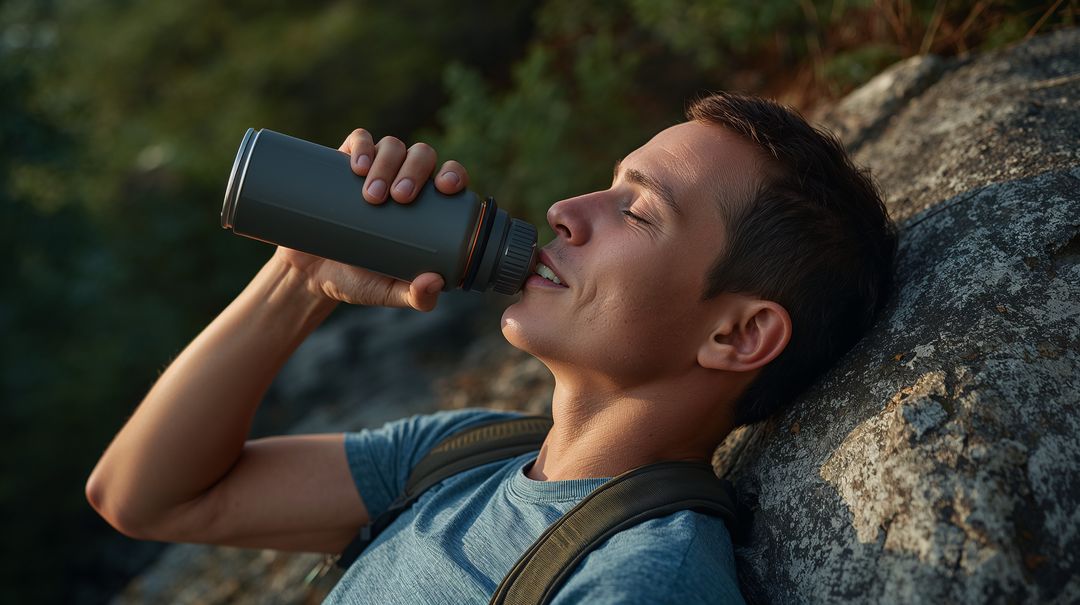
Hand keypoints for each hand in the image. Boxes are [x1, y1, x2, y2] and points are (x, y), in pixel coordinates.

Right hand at [273, 129, 470, 311]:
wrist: (311, 273)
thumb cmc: (362, 280)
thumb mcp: (390, 292)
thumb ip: (415, 297)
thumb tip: (434, 283)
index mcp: (429, 205)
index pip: (450, 178)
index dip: (454, 174)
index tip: (445, 188)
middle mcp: (405, 179)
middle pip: (422, 156)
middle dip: (415, 170)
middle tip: (399, 198)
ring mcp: (376, 168)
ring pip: (392, 146)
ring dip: (388, 162)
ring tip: (371, 194)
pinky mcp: (343, 163)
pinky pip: (359, 139)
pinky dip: (362, 145)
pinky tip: (358, 164)